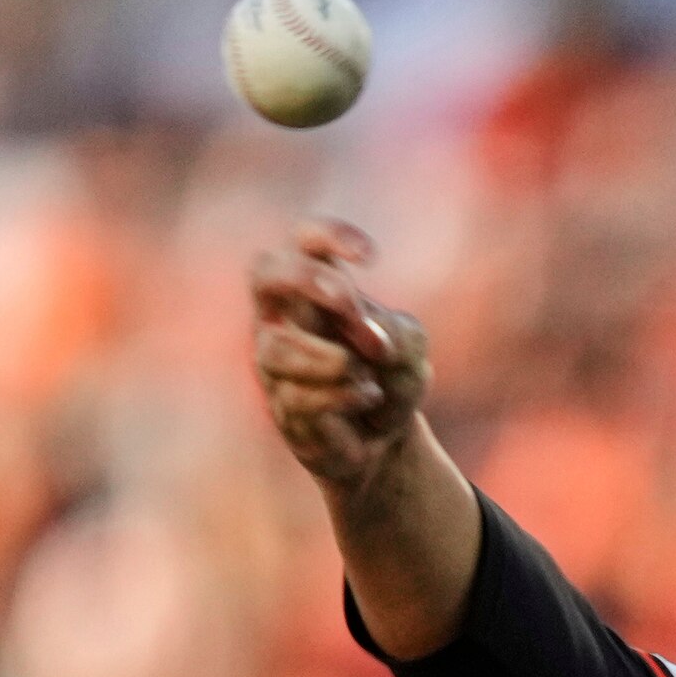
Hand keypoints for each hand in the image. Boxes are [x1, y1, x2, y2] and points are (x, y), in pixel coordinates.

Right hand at [249, 219, 430, 499]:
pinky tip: (368, 398)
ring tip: (369, 377)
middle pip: (264, 272)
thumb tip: (374, 341)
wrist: (386, 440)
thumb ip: (400, 332)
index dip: (329, 235)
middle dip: (307, 280)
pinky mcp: (280, 404)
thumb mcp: (411, 347)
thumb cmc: (391, 375)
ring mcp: (273, 361)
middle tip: (349, 303)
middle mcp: (282, 314)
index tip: (370, 257)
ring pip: (277, 349)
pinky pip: (298, 396)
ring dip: (334, 361)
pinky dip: (343, 395)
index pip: (304, 239)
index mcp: (314, 284)